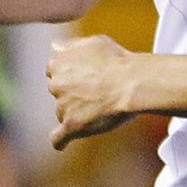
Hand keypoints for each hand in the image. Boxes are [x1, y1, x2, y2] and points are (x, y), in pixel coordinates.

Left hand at [45, 34, 140, 149]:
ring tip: (100, 108)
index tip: (85, 78)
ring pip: (63, 112)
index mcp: (58, 63)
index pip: (55, 71)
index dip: (70, 75)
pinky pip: (58, 138)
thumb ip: (71, 46)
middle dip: (72, 93)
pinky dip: (60, 141)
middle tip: (96, 92)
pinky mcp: (72, 125)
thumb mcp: (93, 42)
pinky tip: (62, 143)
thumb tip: (54, 47)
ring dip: (76, 112)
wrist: (132, 82)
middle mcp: (55, 84)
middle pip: (58, 92)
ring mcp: (62, 106)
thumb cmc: (118, 61)